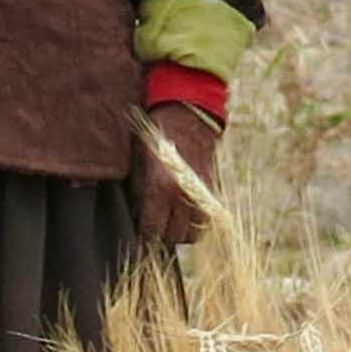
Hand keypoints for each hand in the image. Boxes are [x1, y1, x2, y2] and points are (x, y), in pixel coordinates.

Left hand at [131, 102, 220, 245]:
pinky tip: (183, 211)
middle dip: (160, 236)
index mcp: (161, 188)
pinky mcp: (214, 190)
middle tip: (152, 227)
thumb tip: (137, 216)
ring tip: (169, 221)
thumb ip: (138, 192)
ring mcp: (202, 195)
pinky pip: (205, 219)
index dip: (143, 238)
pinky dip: (194, 222)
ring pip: (193, 234)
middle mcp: (184, 196)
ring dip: (180, 232)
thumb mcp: (138, 160)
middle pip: (173, 238)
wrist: (189, 112)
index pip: (152, 231)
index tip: (138, 238)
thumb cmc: (158, 133)